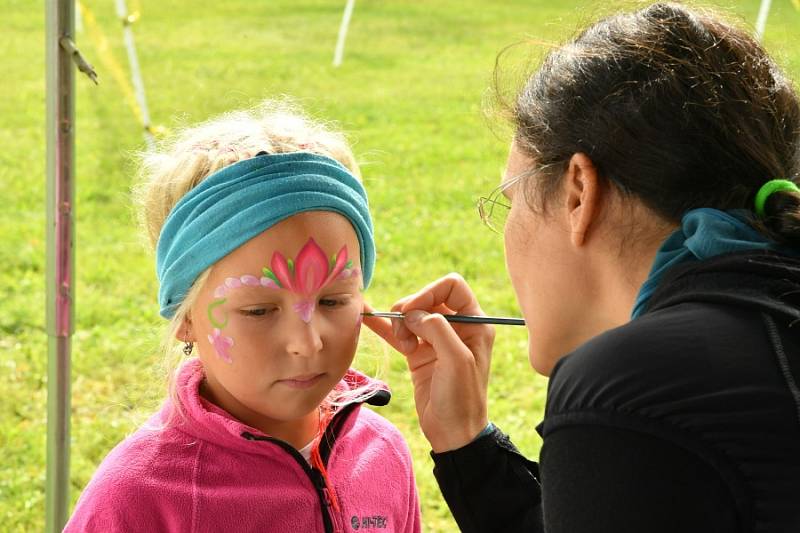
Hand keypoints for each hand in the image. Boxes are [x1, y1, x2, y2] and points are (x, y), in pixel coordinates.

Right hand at [363, 274, 493, 451]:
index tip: (413, 310)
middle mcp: (457, 327)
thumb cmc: (462, 398)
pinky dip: (385, 325)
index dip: (429, 292)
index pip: (451, 286)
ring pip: (411, 314)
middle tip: (404, 332)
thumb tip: (413, 313)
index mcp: (475, 323)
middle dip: (411, 308)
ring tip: (402, 343)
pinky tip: (368, 316)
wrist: (452, 433)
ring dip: (399, 322)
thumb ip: (437, 329)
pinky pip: (400, 332)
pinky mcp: (419, 353)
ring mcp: (436, 340)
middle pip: (427, 298)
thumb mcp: (456, 360)